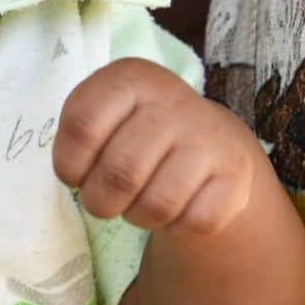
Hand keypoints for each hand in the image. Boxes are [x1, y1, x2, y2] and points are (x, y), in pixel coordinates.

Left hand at [53, 57, 256, 235]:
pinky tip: (174, 205)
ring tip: (135, 201)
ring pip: (157, 204)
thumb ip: (79, 134)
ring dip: (136, 216)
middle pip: (119, 172)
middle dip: (99, 201)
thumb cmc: (134, 127)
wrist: (205, 136)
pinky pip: (194, 222)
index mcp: (130, 77)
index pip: (83, 125)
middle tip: (101, 200)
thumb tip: (72, 174)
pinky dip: (175, 227)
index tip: (73, 174)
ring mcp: (209, 135)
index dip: (68, 164)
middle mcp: (172, 100)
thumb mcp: (102, 113)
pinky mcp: (236, 173)